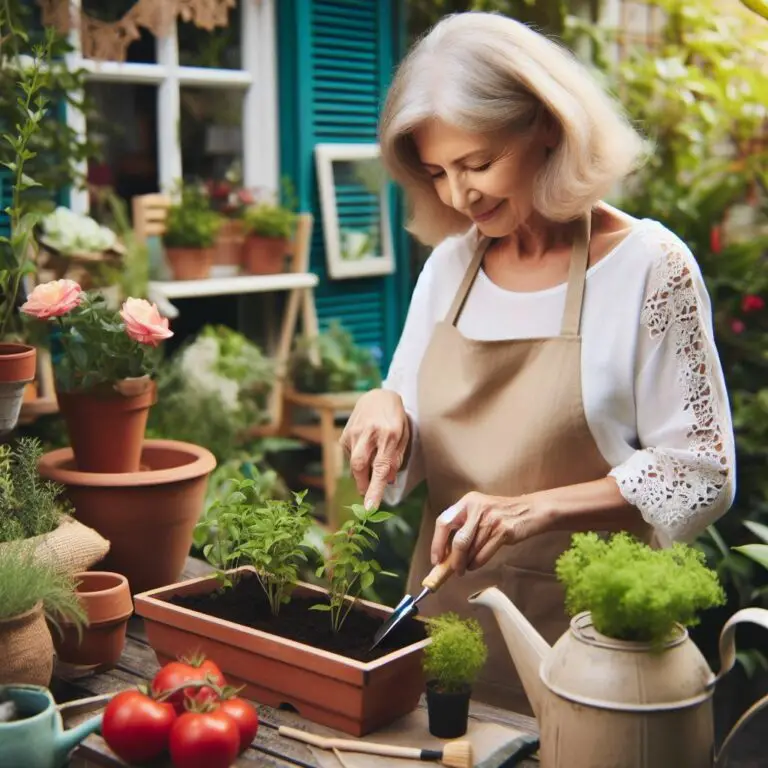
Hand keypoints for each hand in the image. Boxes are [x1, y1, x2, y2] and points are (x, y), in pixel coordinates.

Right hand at [340, 388, 409, 509]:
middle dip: (363, 484)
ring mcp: (354, 433)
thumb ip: (396, 459)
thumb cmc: (395, 419)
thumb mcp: (404, 437)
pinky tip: (367, 448)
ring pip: (354, 463)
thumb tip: (387, 481)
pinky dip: (360, 459)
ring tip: (374, 458)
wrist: (378, 396)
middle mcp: (369, 433)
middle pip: (360, 466)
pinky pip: (350, 456)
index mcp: (389, 434)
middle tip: (368, 494)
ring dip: (364, 471)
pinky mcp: (345, 434)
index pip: (380, 467)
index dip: (374, 489)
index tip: (369, 508)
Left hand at [430, 491, 550, 574]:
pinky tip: (474, 565)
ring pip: (472, 549)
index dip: (437, 542)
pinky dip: (476, 563)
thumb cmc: (502, 514)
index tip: (436, 559)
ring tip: (465, 568)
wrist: (531, 510)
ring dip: (466, 563)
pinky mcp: (504, 530)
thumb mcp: (480, 510)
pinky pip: (484, 553)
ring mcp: (491, 519)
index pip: (443, 522)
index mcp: (467, 502)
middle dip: (453, 559)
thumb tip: (446, 552)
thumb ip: (464, 525)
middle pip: (458, 540)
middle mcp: (477, 508)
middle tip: (451, 570)